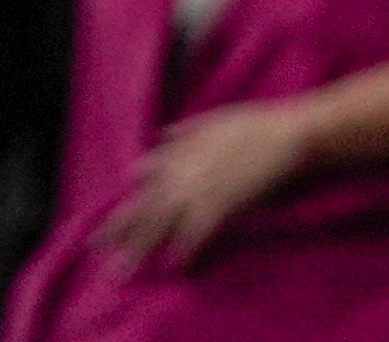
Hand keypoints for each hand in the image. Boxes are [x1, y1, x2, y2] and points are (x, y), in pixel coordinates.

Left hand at [101, 104, 308, 262]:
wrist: (293, 134)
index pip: (144, 178)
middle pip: (144, 206)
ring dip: (140, 249)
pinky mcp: (219, 206)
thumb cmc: (263, 124)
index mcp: (182, 151)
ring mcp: (198, 191)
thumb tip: (163, 135)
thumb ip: (188, 129)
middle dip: (119, 230)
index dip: (128, 199)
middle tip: (95, 248)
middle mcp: (182, 173)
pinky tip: (175, 267)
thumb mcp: (220, 118)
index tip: (113, 217)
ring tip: (124, 269)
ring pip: (160, 225)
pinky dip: (184, 252)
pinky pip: (194, 235)